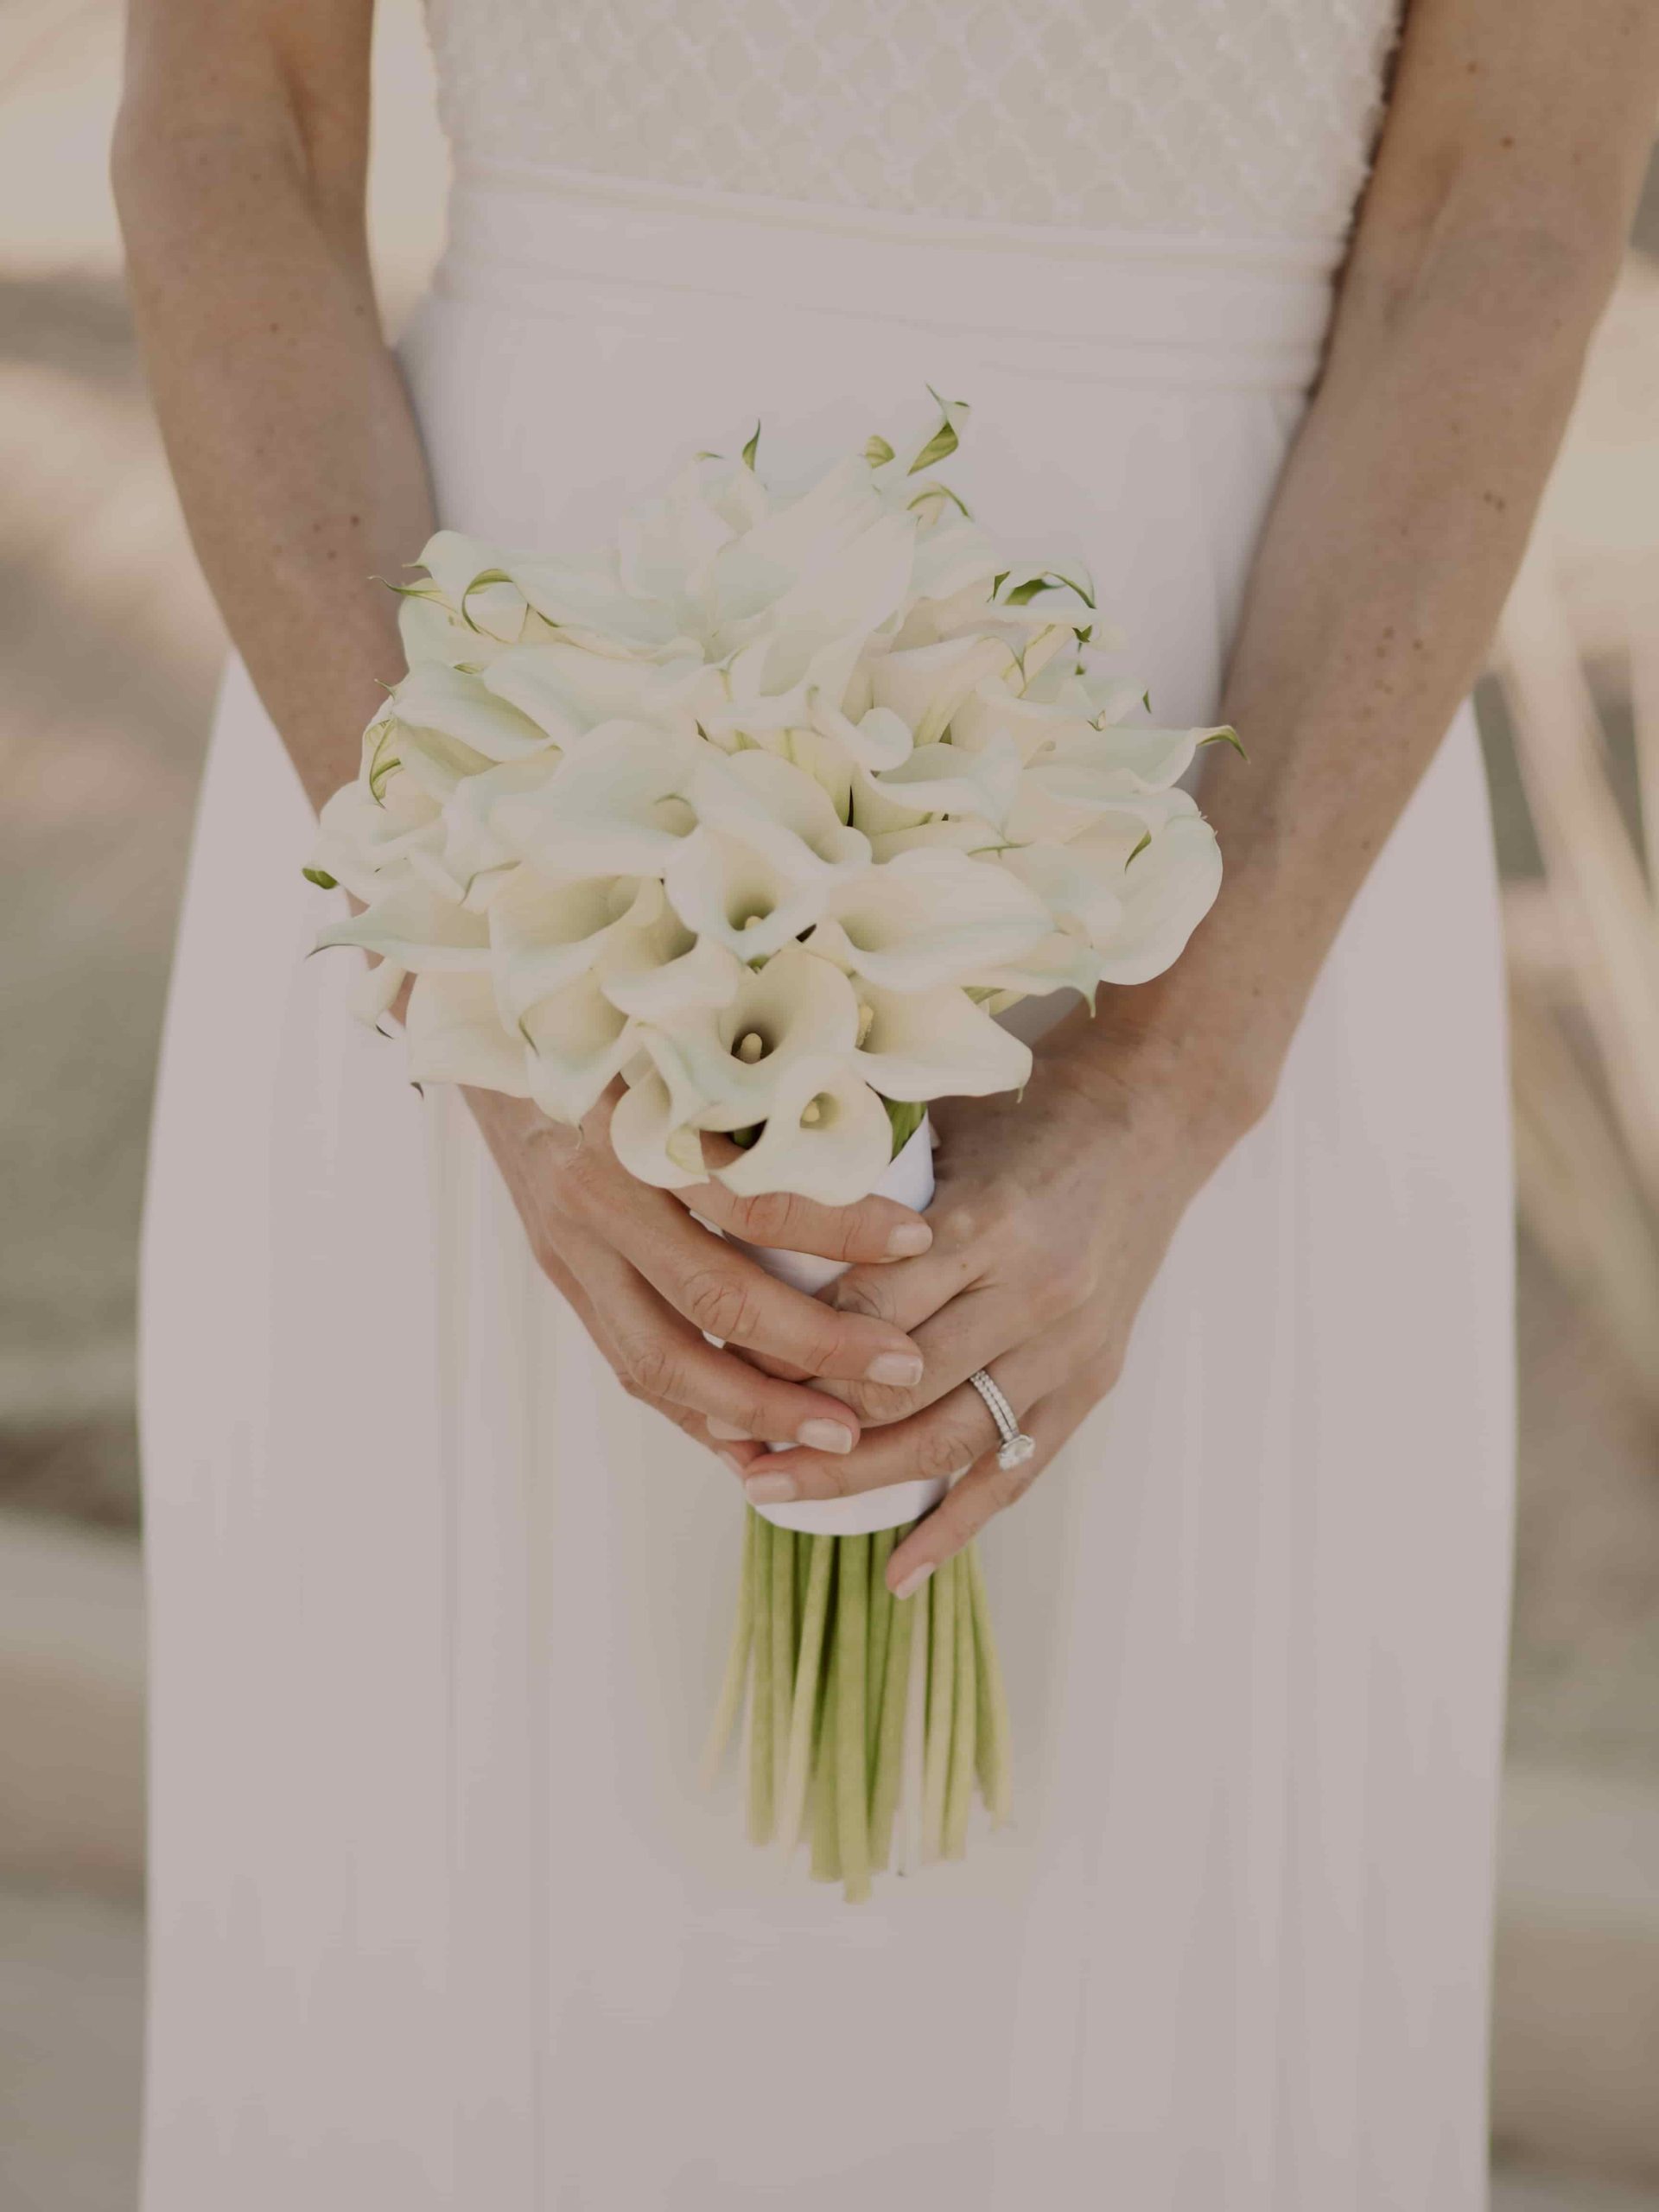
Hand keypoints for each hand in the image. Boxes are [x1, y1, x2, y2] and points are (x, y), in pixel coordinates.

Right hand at [464, 1082, 931, 1468]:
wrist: (486, 1040)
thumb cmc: (611, 1031)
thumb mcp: (679, 1038)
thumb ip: (756, 1087)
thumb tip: (878, 1121)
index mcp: (635, 1128)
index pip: (749, 1196)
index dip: (838, 1226)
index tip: (917, 1239)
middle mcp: (596, 1197)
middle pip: (712, 1297)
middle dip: (815, 1347)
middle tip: (901, 1368)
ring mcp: (570, 1251)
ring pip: (661, 1360)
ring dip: (757, 1409)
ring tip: (839, 1433)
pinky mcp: (562, 1281)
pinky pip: (631, 1366)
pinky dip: (696, 1413)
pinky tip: (757, 1444)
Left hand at [740, 1012, 1250, 1594]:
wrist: (1155, 1119)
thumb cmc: (1028, 1111)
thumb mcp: (943, 1129)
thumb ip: (860, 1184)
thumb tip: (739, 1209)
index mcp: (985, 1220)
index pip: (866, 1308)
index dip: (787, 1342)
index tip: (718, 1355)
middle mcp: (1031, 1292)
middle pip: (899, 1388)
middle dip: (805, 1426)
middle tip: (726, 1444)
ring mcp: (1068, 1347)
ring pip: (949, 1442)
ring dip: (856, 1480)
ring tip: (772, 1493)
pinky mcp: (1092, 1381)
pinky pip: (1016, 1472)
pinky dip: (957, 1527)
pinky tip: (899, 1571)